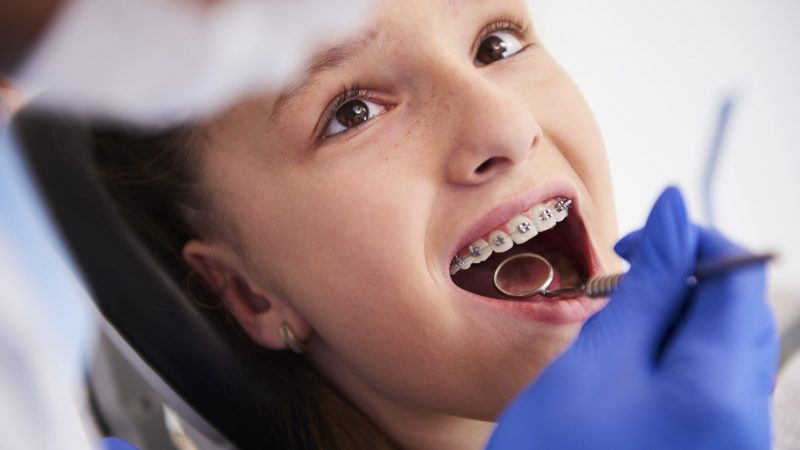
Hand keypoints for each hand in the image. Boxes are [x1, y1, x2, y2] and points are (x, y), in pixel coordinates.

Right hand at [487, 187, 777, 449]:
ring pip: (726, 344)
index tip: (636, 243)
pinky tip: (632, 365)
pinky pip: (715, 381)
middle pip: (739, 309)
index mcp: (723, 388)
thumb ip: (648, 283)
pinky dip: (677, 356)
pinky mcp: (716, 449)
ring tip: (620, 327)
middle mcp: (747, 417)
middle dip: (685, 280)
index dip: (691, 239)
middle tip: (622, 284)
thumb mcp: (597, 359)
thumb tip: (674, 210)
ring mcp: (736, 438)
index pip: (740, 274)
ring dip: (677, 317)